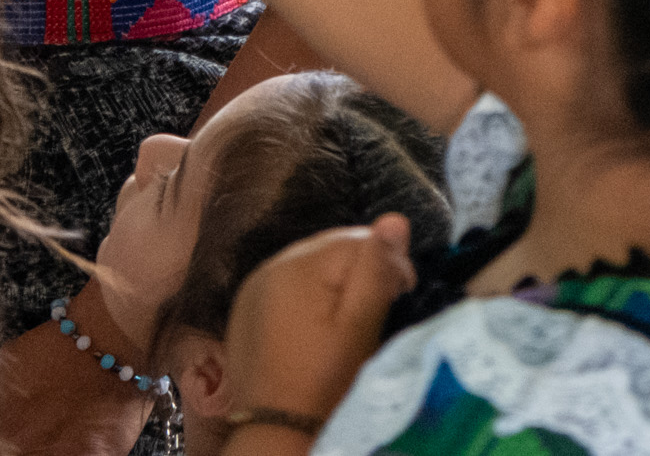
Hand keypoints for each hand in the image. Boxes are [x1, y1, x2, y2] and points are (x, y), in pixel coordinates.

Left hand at [221, 217, 414, 425]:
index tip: (402, 297)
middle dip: (361, 271)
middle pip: (332, 248)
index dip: (389, 264)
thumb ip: (376, 270)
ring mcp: (254, 286)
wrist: (276, 430)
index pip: (358, 238)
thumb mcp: (360, 327)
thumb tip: (394, 219)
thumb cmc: (325, 382)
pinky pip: (286, 286)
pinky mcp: (246, 308)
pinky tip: (318, 330)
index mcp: (300, 264)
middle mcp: (271, 265)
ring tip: (349, 325)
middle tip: (378, 314)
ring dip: (335, 284)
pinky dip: (308, 297)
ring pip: (310, 266)